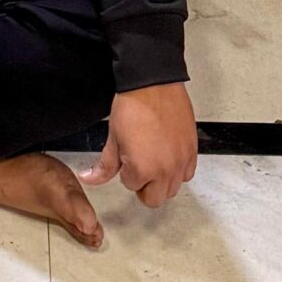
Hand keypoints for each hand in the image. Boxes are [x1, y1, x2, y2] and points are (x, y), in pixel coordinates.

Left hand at [78, 82, 197, 211]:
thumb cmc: (132, 105)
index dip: (126, 172)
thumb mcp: (113, 137)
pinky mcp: (192, 150)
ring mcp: (181, 161)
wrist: (153, 82)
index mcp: (142, 169)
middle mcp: (165, 170)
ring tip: (153, 158)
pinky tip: (167, 154)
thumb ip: (104, 166)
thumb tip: (89, 178)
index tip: (126, 157)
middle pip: (154, 198)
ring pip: (172, 189)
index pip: (132, 186)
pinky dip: (178, 170)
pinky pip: (187, 174)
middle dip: (144, 185)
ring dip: (161, 180)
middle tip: (138, 165)